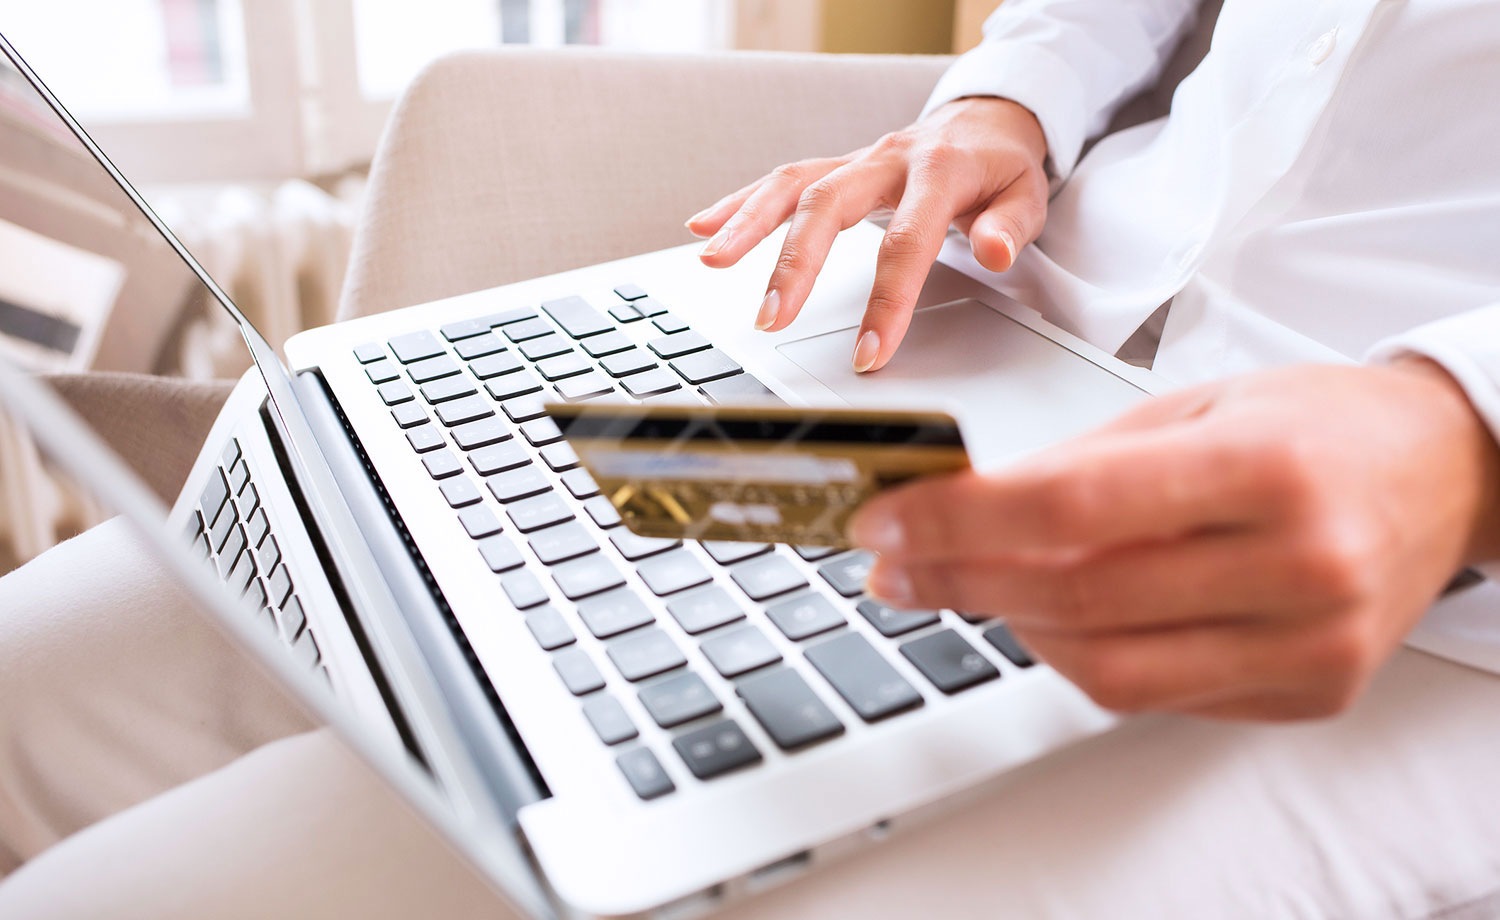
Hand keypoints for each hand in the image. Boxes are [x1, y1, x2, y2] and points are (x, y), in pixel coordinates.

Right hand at [685, 97, 1048, 372]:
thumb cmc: (1002, 167)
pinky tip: (703, 226)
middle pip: (829, 205)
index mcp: (939, 171)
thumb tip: (994, 252)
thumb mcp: (1029, 194)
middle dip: (795, 263)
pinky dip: (740, 203)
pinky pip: (782, 180)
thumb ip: (1011, 226)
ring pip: (793, 186)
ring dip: (748, 224)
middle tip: (771, 316)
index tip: (869, 353)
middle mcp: (888, 160)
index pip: (907, 242)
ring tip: (712, 261)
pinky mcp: (836, 167)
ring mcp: (857, 160)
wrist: (987, 119)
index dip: (887, 301)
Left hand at [848, 362, 1499, 719]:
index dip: (958, 519)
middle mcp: (1298, 567)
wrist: (1444, 475)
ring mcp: (1310, 646)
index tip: (884, 519)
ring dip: (1014, 627)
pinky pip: (1157, 697)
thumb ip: (1082, 462)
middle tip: (891, 566)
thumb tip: (959, 505)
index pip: (1072, 506)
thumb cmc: (1317, 426)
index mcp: (1266, 470)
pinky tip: (1053, 615)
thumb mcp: (1198, 405)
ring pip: (1107, 671)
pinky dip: (1084, 657)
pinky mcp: (1309, 694)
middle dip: (958, 582)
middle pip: (1077, 598)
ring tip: (967, 584)